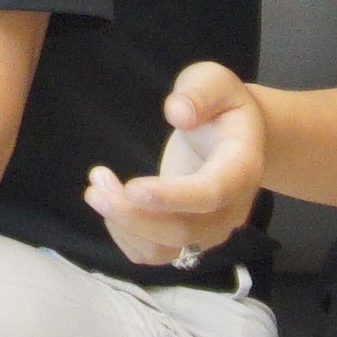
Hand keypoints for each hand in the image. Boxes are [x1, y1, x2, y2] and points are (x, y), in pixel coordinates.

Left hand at [84, 61, 267, 269]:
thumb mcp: (217, 82)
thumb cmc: (224, 107)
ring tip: (97, 186)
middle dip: (132, 216)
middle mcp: (231, 210)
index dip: (172, 197)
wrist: (240, 138)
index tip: (131, 187)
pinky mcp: (188, 239)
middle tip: (95, 188)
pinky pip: (152, 254)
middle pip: (183, 232)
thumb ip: (200, 92)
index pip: (211, 194)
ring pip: (164, 250)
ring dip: (123, 226)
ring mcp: (210, 231)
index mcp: (242, 168)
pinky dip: (124, 235)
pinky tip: (110, 201)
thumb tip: (178, 113)